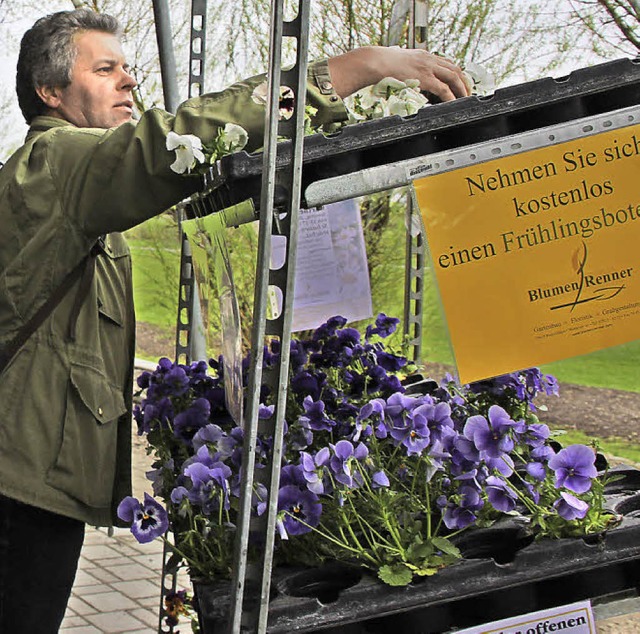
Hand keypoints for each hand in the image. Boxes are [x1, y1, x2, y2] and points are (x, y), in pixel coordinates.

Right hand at [328, 46, 470, 100]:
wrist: (374, 62)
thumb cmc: (381, 65)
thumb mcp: (397, 63)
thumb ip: (405, 69)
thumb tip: (403, 76)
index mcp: (423, 55)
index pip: (446, 62)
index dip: (456, 73)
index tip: (461, 82)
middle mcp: (428, 59)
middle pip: (455, 68)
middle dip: (465, 81)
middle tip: (468, 92)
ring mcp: (427, 68)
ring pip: (453, 76)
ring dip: (462, 89)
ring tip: (465, 99)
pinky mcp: (424, 78)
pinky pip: (443, 89)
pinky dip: (451, 96)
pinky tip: (454, 103)